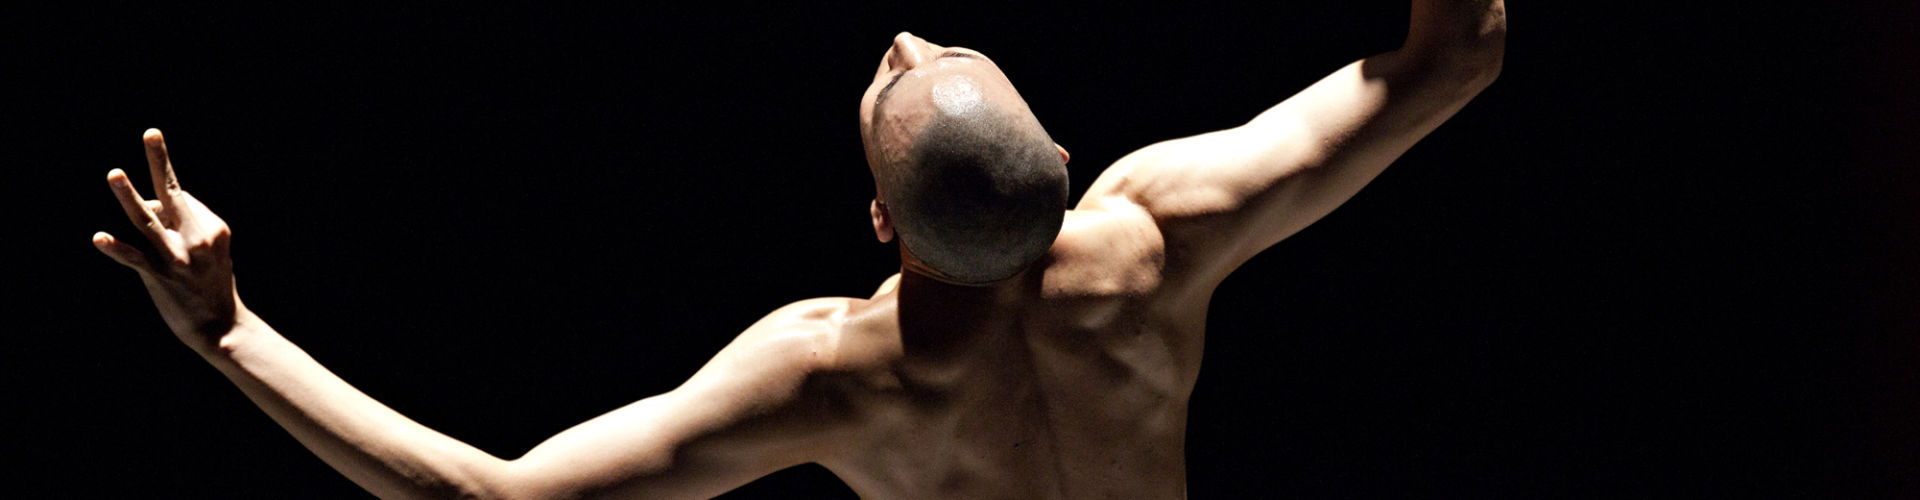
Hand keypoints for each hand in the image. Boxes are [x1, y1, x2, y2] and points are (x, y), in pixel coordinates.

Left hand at [94, 129, 243, 351]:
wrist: (222, 329)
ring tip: (114, 174)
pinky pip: (135, 258)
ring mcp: (178, 256)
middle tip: (151, 132)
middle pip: (172, 192)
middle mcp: (198, 237)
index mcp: (215, 227)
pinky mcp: (160, 276)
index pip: (181, 199)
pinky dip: (116, 249)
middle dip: (160, 162)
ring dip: (129, 197)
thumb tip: (144, 204)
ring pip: (148, 220)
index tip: (175, 231)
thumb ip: (180, 224)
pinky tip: (99, 239)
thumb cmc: (213, 286)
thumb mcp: (211, 251)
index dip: (169, 208)